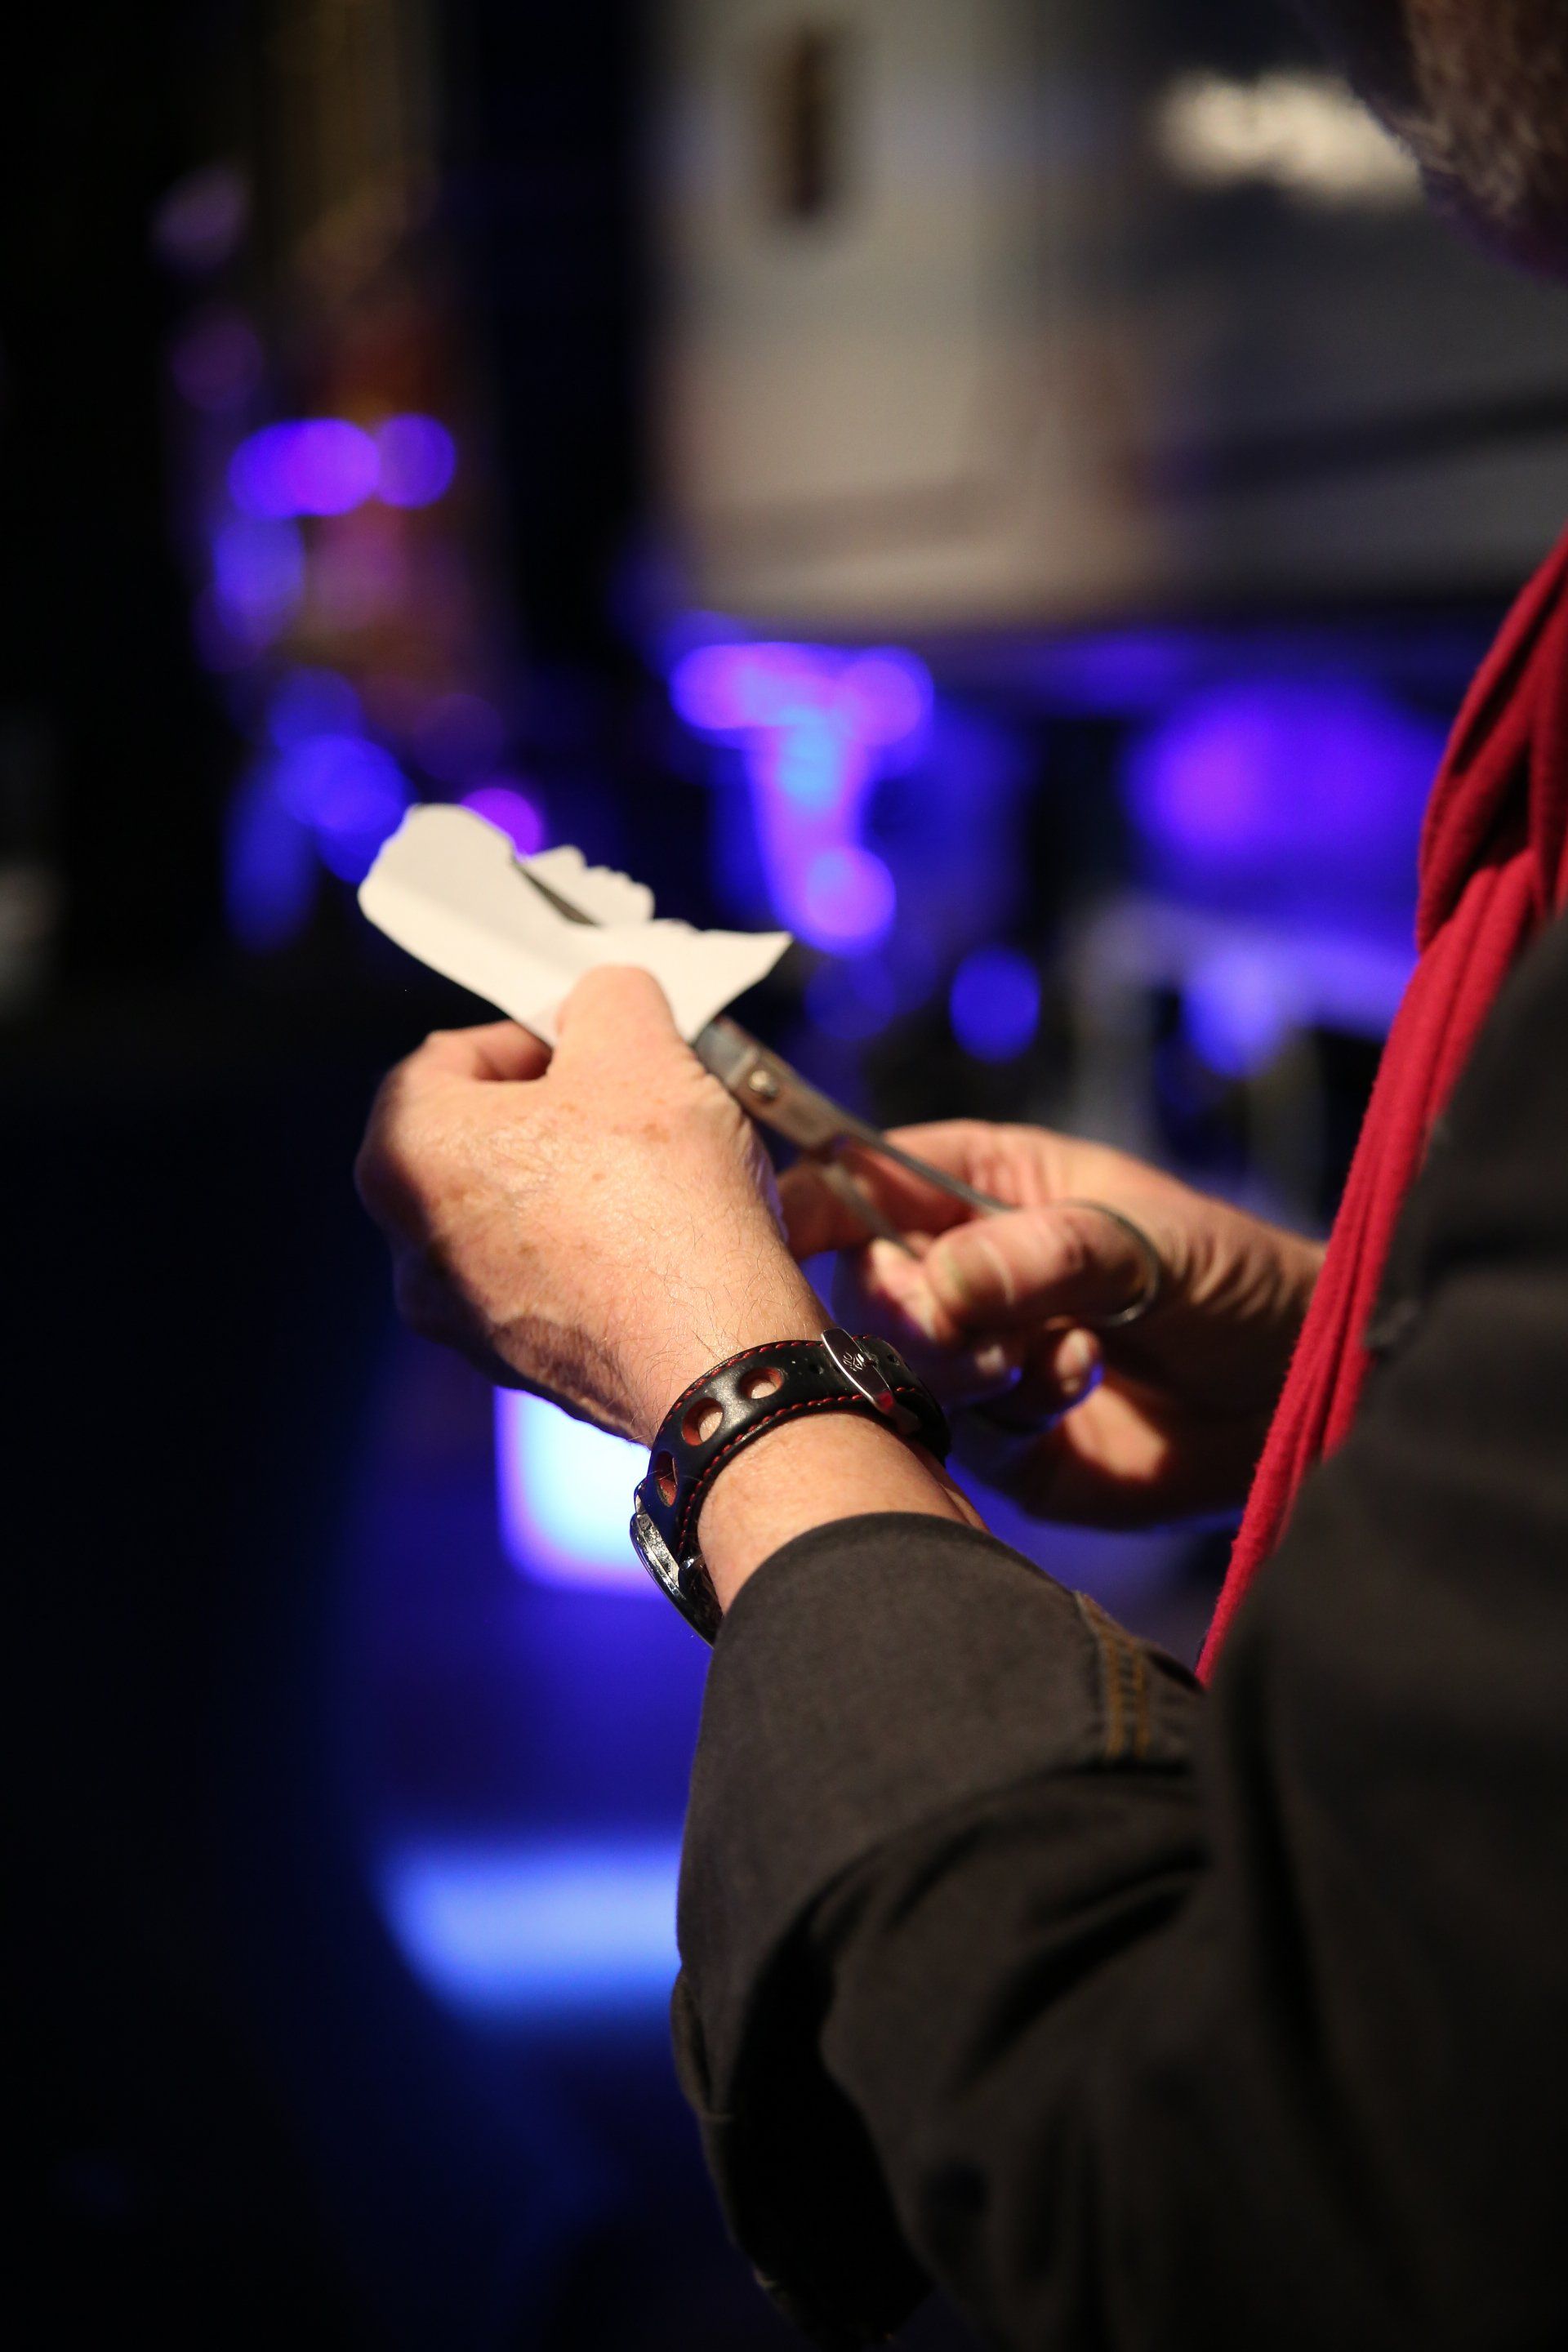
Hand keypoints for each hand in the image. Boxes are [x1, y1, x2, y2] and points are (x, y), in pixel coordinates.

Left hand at [355, 968, 823, 1442]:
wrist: (716, 1358)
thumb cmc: (659, 1202)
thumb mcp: (640, 1043)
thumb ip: (607, 995)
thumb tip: (604, 999)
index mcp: (403, 1156)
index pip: (447, 1057)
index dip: (531, 1031)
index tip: (596, 1037)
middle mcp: (412, 1247)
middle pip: (487, 1140)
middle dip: (568, 1108)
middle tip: (640, 1094)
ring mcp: (465, 1318)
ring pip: (527, 1213)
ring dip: (592, 1178)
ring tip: (673, 1166)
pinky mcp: (526, 1366)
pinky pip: (558, 1279)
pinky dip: (607, 1249)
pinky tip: (676, 1237)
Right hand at [780, 1123, 1321, 1527]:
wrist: (1305, 1398)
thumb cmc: (1238, 1281)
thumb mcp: (1152, 1241)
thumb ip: (1045, 1254)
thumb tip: (939, 1286)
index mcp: (981, 1180)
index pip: (860, 1178)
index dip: (813, 1201)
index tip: (782, 1232)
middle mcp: (962, 1265)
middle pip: (860, 1282)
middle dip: (905, 1309)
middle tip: (970, 1327)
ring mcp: (974, 1354)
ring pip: (896, 1363)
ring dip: (968, 1365)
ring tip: (1059, 1354)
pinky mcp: (997, 1439)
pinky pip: (954, 1431)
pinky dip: (1013, 1412)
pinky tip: (1080, 1387)